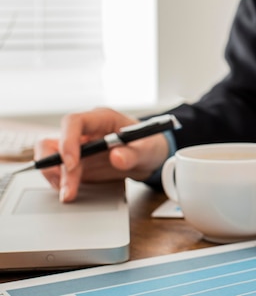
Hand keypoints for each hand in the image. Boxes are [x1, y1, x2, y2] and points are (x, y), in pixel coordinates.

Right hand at [35, 107, 170, 202]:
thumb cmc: (148, 145)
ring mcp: (78, 146)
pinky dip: (60, 182)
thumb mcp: (148, 150)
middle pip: (55, 141)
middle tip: (67, 188)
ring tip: (68, 194)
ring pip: (51, 156)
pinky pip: (58, 170)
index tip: (72, 164)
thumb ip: (134, 154)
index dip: (68, 141)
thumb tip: (117, 157)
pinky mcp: (76, 162)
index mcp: (102, 118)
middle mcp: (85, 131)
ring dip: (54, 176)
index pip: (74, 121)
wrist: (149, 156)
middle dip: (56, 166)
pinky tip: (70, 192)